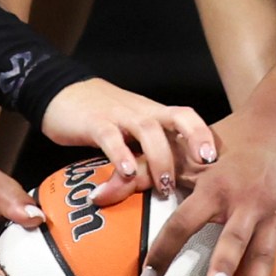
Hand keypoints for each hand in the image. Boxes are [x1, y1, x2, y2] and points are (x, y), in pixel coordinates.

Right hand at [38, 78, 216, 206]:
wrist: (59, 91)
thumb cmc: (99, 115)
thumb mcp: (128, 128)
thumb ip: (147, 150)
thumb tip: (171, 183)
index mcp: (152, 113)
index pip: (186, 116)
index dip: (204, 134)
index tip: (216, 158)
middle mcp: (141, 111)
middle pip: (176, 118)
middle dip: (193, 142)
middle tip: (202, 171)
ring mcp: (118, 115)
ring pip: (148, 130)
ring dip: (160, 158)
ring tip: (163, 185)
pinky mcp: (93, 122)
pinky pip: (110, 137)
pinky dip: (120, 155)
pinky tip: (126, 173)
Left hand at [144, 113, 275, 275]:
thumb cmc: (225, 144)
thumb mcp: (185, 156)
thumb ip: (142, 176)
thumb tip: (96, 196)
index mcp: (214, 188)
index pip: (182, 222)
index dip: (163, 249)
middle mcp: (246, 202)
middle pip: (232, 237)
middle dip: (225, 262)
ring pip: (266, 253)